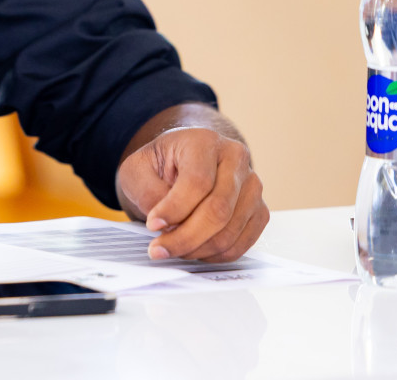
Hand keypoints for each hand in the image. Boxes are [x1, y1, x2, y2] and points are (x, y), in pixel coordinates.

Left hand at [116, 125, 268, 262]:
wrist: (180, 163)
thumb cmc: (159, 164)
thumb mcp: (137, 169)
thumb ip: (147, 192)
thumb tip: (167, 225)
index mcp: (205, 141)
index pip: (198, 182)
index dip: (175, 209)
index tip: (152, 225)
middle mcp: (236, 160)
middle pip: (218, 210)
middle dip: (185, 237)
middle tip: (158, 249)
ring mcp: (252, 186)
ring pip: (230, 231)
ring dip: (197, 249)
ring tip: (171, 248)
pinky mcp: (259, 210)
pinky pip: (241, 244)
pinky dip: (214, 255)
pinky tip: (192, 250)